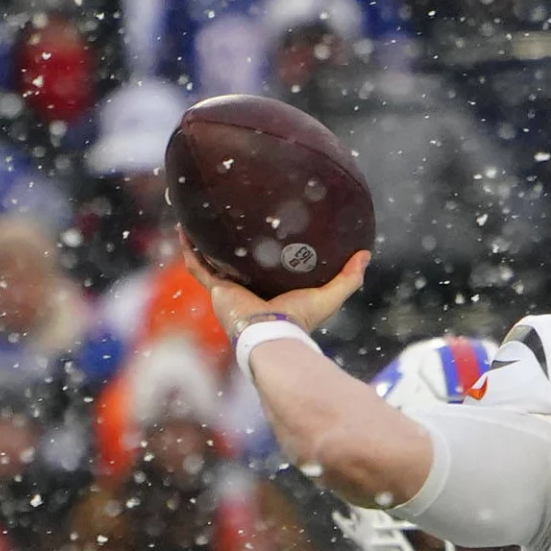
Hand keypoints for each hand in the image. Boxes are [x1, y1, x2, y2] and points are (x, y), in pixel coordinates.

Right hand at [178, 229, 368, 337]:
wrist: (273, 335)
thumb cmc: (301, 320)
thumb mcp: (330, 295)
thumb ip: (349, 277)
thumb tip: (366, 254)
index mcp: (271, 293)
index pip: (265, 270)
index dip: (264, 253)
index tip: (268, 230)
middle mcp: (247, 291)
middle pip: (237, 263)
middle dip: (231, 243)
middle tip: (231, 215)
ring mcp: (229, 291)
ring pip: (212, 261)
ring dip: (205, 240)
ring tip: (201, 215)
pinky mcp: (216, 289)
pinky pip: (197, 264)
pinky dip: (189, 247)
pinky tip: (184, 226)